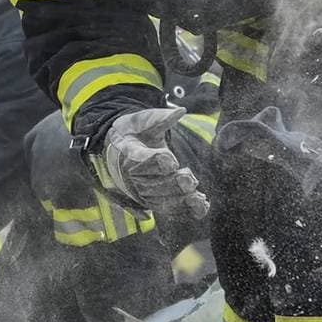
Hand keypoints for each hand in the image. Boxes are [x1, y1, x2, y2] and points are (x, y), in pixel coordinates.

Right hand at [96, 106, 209, 221]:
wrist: (119, 151)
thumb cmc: (134, 133)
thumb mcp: (143, 121)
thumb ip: (160, 118)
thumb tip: (180, 111)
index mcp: (127, 152)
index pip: (139, 159)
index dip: (155, 161)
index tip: (171, 161)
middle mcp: (130, 175)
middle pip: (150, 184)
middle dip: (171, 183)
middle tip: (189, 179)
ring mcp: (140, 190)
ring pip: (158, 199)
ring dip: (178, 199)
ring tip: (198, 196)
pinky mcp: (151, 200)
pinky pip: (167, 208)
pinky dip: (184, 209)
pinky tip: (201, 205)